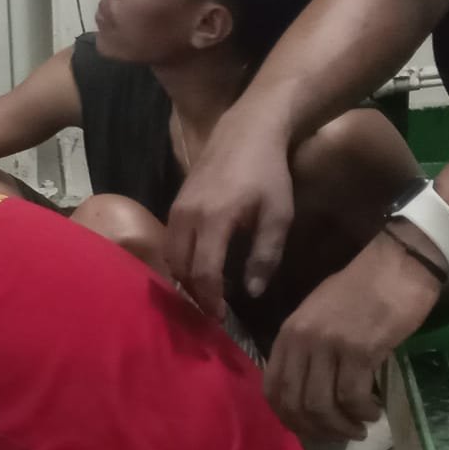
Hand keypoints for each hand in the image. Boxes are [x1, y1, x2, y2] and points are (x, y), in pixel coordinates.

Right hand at [166, 106, 296, 317]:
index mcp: (216, 221)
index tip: (220, 318)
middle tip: (212, 310)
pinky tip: (197, 267)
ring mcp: (176, 210)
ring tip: (204, 292)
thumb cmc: (269, 173)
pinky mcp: (173, 206)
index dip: (210, 300)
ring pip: (170, 258)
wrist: (246, 131)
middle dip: (195, 294)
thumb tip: (251, 292)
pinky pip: (169, 243)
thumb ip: (265, 255)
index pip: (204, 272)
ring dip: (184, 279)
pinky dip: (180, 261)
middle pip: (181, 270)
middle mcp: (188, 218)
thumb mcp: (279, 215)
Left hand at [263, 230, 441, 439]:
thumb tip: (307, 389)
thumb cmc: (360, 288)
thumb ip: (305, 349)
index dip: (286, 418)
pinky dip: (362, 411)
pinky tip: (372, 412)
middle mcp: (302, 342)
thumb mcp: (317, 315)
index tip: (306, 429)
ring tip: (357, 428)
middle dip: (314, 429)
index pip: (272, 388)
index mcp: (287, 335)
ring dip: (340, 426)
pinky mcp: (360, 350)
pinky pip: (352, 396)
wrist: (398, 262)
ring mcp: (329, 346)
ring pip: (321, 405)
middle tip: (336, 436)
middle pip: (295, 403)